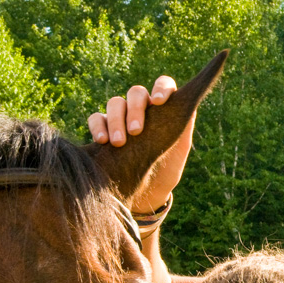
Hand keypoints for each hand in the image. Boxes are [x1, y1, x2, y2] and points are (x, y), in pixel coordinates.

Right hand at [87, 76, 192, 213]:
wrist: (147, 194)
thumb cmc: (166, 171)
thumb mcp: (179, 151)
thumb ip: (184, 129)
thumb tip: (188, 107)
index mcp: (163, 109)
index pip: (163, 85)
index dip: (161, 88)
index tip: (158, 101)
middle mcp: (142, 109)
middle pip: (136, 93)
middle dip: (135, 109)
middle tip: (136, 131)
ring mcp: (121, 117)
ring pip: (115, 103)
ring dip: (116, 119)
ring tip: (119, 142)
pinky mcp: (103, 130)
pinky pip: (96, 118)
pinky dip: (97, 126)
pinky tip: (102, 141)